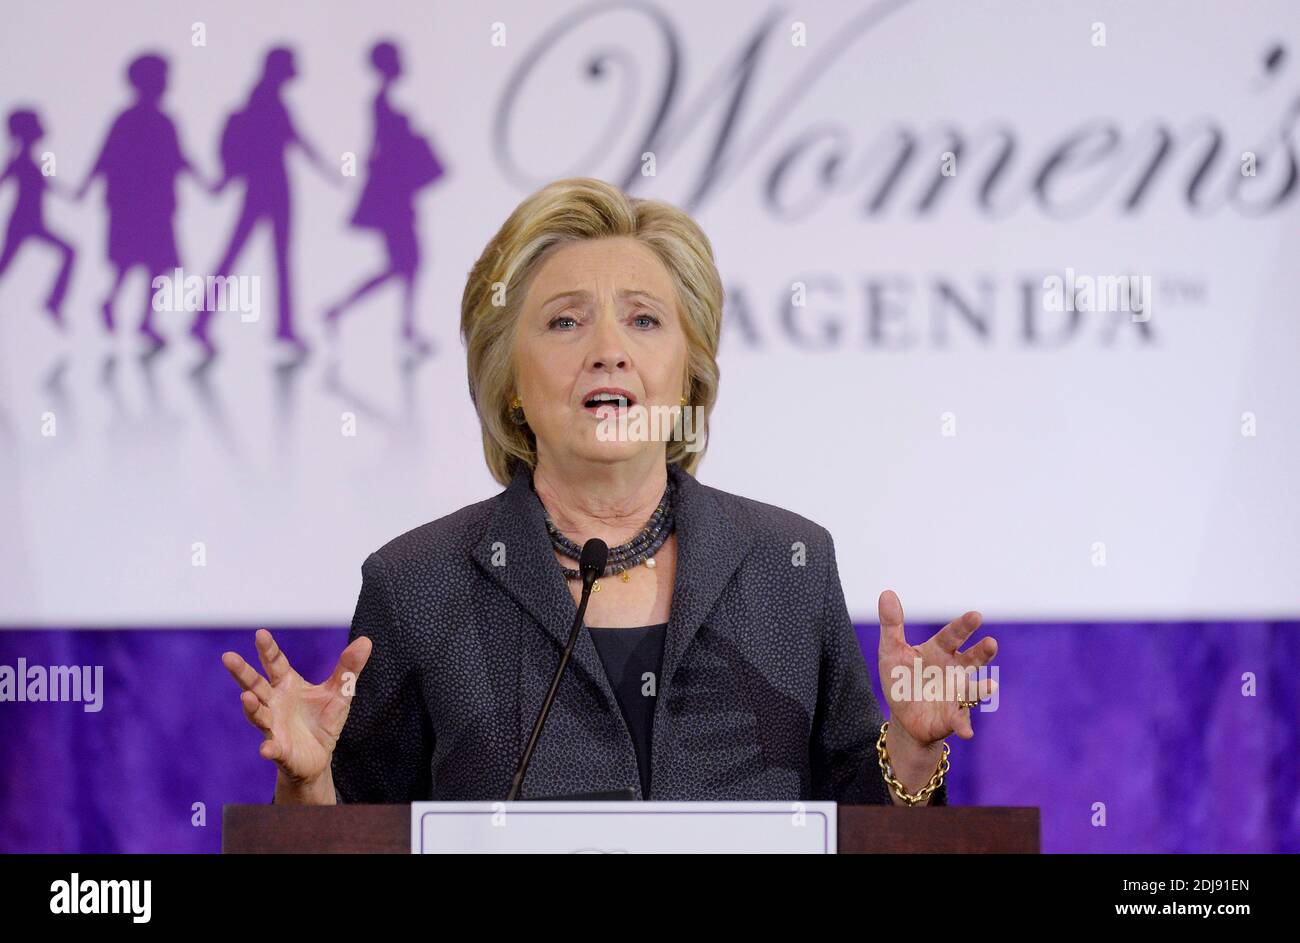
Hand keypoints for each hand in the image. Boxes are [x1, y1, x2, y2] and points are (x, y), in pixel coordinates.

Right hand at [221, 629, 372, 787]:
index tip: (261, 634)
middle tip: (228, 657)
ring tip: (247, 698)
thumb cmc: (323, 720)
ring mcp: (273, 726)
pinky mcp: (280, 750)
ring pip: (258, 715)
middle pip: (255, 685)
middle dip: (242, 672)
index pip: (275, 663)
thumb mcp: (339, 692)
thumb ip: (348, 668)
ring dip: (251, 708)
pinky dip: (269, 748)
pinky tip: (266, 749)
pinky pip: (272, 748)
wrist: (318, 757)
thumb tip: (366, 641)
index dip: (268, 650)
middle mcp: (274, 703)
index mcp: (287, 685)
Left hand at [877, 589, 997, 746]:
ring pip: (972, 690)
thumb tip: (887, 592)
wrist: (903, 716)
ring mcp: (956, 694)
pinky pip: (960, 721)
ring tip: (991, 686)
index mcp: (939, 651)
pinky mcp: (952, 717)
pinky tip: (967, 732)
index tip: (976, 615)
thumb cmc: (902, 679)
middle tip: (991, 643)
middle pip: (971, 659)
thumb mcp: (891, 651)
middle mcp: (954, 671)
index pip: (952, 636)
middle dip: (982, 652)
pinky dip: (964, 726)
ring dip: (981, 689)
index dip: (963, 626)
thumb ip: (892, 624)